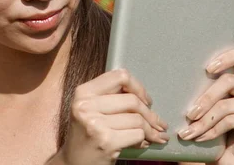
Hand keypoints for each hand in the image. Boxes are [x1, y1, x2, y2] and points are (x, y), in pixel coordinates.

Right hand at [54, 69, 169, 164]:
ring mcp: (95, 124)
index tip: (145, 100)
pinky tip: (143, 143)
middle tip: (157, 123)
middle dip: (150, 113)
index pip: (120, 77)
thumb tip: (146, 99)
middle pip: (132, 100)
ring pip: (137, 119)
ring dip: (151, 129)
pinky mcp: (106, 141)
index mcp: (83, 92)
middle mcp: (86, 106)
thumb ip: (111, 96)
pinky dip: (145, 139)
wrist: (75, 162)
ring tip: (155, 135)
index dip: (138, 87)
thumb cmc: (87, 133)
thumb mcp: (91, 108)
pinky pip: (138, 134)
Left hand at [177, 46, 233, 164]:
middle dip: (205, 98)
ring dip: (202, 121)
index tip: (208, 68)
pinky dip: (209, 131)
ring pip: (224, 105)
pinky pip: (229, 120)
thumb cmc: (214, 127)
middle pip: (229, 80)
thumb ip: (204, 87)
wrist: (228, 158)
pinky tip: (199, 138)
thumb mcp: (209, 104)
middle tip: (189, 114)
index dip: (228, 57)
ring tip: (187, 132)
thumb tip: (177, 70)